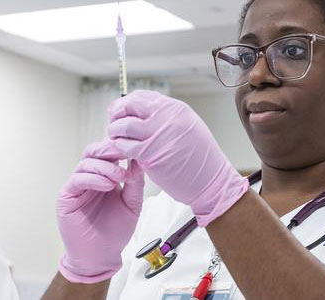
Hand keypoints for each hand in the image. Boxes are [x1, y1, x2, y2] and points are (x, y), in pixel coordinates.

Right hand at [57, 141, 144, 282]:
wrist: (101, 255)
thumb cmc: (115, 232)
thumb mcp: (132, 204)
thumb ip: (135, 183)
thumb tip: (138, 161)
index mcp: (105, 177)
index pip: (107, 154)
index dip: (118, 147)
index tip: (133, 146)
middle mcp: (89, 178)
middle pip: (93, 152)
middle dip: (108, 150)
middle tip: (123, 152)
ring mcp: (77, 186)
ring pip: (85, 164)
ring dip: (104, 167)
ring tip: (119, 176)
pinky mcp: (67, 197)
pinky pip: (77, 180)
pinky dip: (93, 179)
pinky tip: (107, 185)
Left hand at [106, 90, 247, 225]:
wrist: (211, 180)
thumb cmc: (200, 158)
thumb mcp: (187, 126)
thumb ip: (165, 117)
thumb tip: (142, 111)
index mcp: (174, 108)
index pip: (140, 96)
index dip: (125, 104)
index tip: (119, 112)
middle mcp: (165, 116)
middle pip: (128, 105)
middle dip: (116, 114)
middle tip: (114, 125)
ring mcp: (157, 134)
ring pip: (122, 126)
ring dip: (114, 132)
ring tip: (117, 140)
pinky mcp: (150, 154)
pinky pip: (124, 146)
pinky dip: (119, 148)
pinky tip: (123, 152)